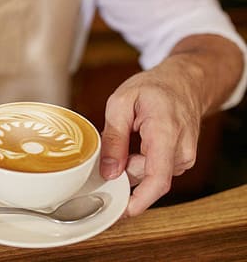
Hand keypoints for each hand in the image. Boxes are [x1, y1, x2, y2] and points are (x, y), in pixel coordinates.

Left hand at [99, 57, 203, 215]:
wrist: (184, 82)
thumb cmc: (153, 88)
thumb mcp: (121, 103)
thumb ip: (113, 138)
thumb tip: (109, 171)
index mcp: (165, 133)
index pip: (157, 178)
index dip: (140, 200)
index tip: (124, 211)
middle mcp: (181, 150)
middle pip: (146, 177)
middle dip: (124, 169)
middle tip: (115, 143)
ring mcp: (184, 158)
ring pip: (149, 175)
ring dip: (132, 163)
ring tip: (131, 135)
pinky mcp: (181, 161)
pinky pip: (155, 171)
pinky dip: (141, 161)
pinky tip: (140, 141)